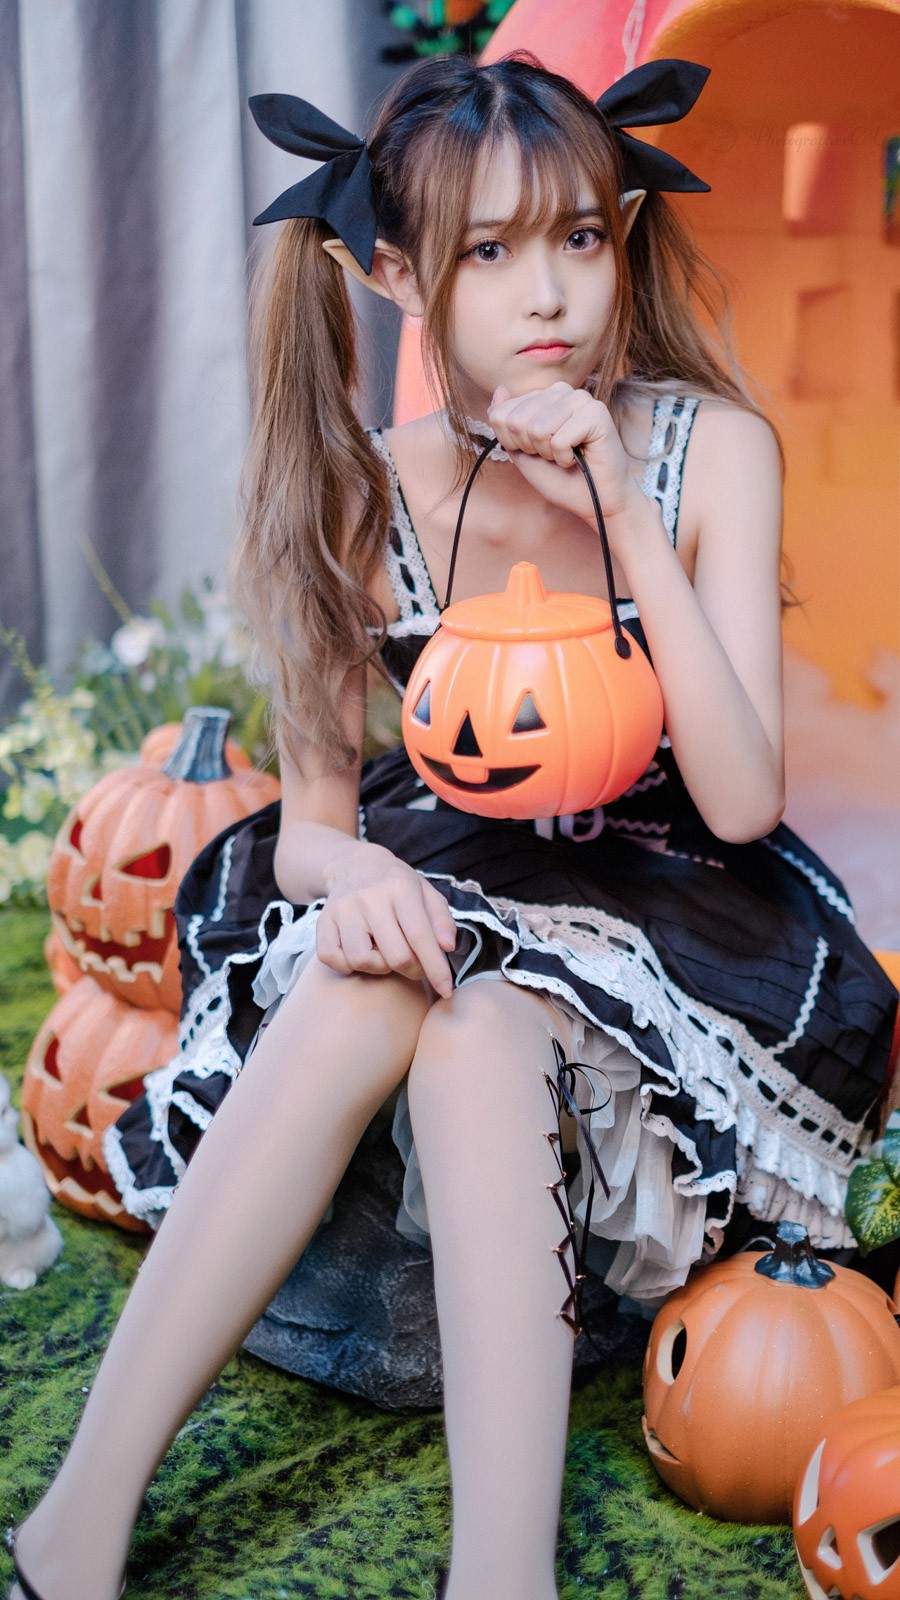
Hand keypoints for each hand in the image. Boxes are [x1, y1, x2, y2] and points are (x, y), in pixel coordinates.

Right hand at [316, 841, 457, 996]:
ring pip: (361, 960)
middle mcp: (370, 897)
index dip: (436, 968)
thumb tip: (447, 947)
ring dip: (379, 967)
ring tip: (385, 954)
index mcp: (400, 887)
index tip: (446, 990)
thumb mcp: (426, 892)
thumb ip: (441, 920)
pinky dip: (346, 965)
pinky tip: (360, 953)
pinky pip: (331, 958)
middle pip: (395, 956)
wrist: (355, 863)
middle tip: (415, 964)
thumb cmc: (397, 885)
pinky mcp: (324, 920)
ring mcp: (343, 909)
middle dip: (412, 970)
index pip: (420, 936)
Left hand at [487, 382, 640, 544]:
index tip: (536, 452)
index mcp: (541, 397)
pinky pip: (560, 440)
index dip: (513, 443)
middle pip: (516, 420)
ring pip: (538, 428)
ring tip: (567, 455)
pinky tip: (580, 457)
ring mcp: (580, 399)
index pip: (500, 413)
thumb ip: (505, 424)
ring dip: (549, 453)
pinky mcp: (596, 413)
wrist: (594, 501)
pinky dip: (565, 458)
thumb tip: (500, 390)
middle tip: (553, 455)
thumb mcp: (521, 452)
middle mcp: (561, 391)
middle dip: (531, 448)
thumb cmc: (561, 478)